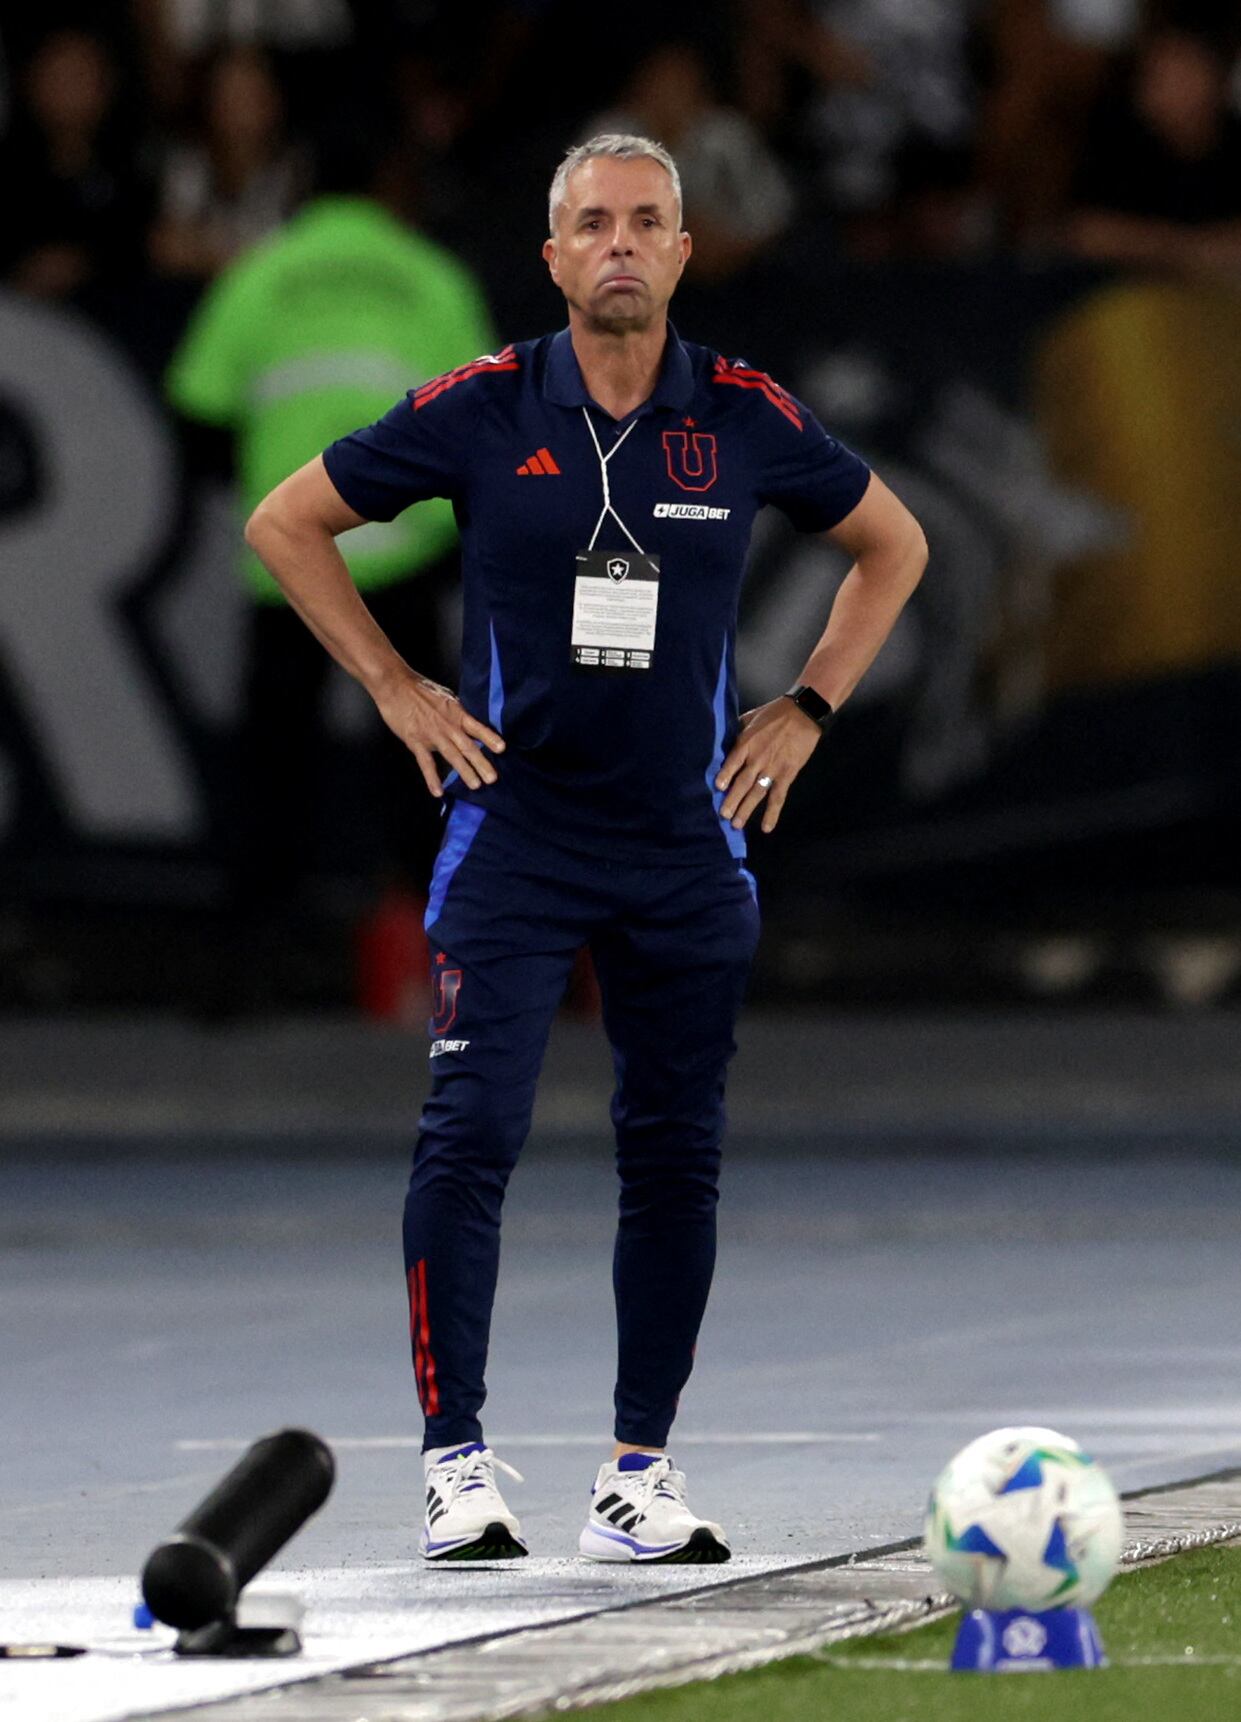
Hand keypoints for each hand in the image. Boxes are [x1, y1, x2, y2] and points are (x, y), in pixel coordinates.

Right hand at [373, 669, 504, 796]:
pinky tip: (438, 792)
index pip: (477, 727)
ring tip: (475, 785)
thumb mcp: (446, 697)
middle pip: (468, 747)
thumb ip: (458, 712)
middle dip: (481, 763)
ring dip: (464, 771)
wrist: (396, 686)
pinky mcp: (416, 741)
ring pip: (451, 756)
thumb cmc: (420, 689)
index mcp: (456, 713)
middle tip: (493, 779)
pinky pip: (426, 763)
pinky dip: (432, 778)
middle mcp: (448, 726)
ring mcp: (432, 735)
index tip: (502, 749)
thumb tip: (470, 723)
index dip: (490, 738)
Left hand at [715, 698, 821, 833]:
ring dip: (746, 809)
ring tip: (736, 824)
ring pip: (757, 793)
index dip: (724, 776)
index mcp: (747, 743)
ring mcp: (772, 768)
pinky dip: (772, 813)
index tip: (717, 789)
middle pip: (742, 783)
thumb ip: (738, 729)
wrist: (804, 713)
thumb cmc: (776, 713)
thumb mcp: (751, 716)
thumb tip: (725, 737)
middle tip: (723, 816)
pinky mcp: (787, 775)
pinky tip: (766, 828)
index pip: (732, 763)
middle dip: (732, 800)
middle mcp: (757, 759)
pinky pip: (778, 797)